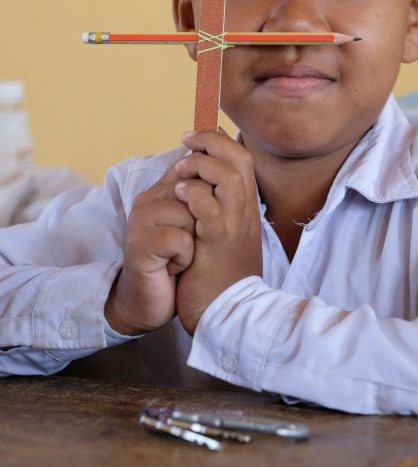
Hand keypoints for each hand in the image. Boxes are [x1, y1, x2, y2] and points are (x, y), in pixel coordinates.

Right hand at [104, 164, 195, 335]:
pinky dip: (184, 258)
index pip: (196, 167)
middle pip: (200, 191)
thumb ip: (203, 193)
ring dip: (196, 242)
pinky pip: (180, 240)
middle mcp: (149, 197)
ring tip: (181, 255)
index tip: (203, 224)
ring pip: (191, 213)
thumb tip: (228, 163)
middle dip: (205, 223)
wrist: (153, 303)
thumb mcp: (195, 223)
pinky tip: (173, 267)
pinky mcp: (140, 242)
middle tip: (190, 244)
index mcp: (164, 188)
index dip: (211, 197)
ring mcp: (141, 218)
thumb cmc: (179, 261)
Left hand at [173, 129, 261, 335]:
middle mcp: (245, 214)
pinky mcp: (217, 245)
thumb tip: (203, 187)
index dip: (220, 142)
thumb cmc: (220, 277)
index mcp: (246, 210)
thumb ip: (220, 212)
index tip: (197, 138)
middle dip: (210, 143)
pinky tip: (179, 193)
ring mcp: (234, 228)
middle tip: (186, 141)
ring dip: (201, 166)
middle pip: (240, 161)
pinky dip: (194, 194)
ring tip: (181, 171)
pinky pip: (210, 210)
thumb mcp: (226, 238)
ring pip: (228, 178)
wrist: (227, 315)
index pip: (242, 162)